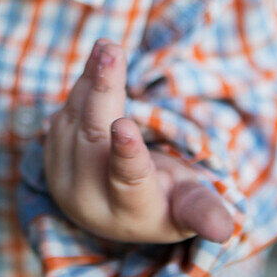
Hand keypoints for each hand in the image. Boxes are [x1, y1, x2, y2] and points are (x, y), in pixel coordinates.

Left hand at [43, 39, 233, 244]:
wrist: (115, 209)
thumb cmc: (165, 199)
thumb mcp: (188, 206)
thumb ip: (203, 209)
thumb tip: (225, 229)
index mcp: (130, 209)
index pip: (127, 179)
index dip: (126, 153)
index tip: (123, 126)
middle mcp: (88, 194)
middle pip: (93, 135)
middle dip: (103, 91)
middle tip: (112, 52)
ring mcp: (62, 172)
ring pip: (75, 115)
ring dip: (91, 78)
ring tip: (107, 47)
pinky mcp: (51, 150)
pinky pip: (65, 109)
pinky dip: (83, 81)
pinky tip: (97, 58)